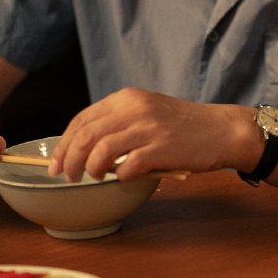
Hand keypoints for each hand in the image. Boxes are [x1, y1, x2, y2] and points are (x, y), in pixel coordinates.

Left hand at [48, 88, 255, 181]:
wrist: (221, 129)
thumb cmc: (182, 126)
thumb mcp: (147, 111)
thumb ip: (119, 122)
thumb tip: (84, 148)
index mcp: (127, 98)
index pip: (82, 119)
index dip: (64, 144)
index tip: (56, 164)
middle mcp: (134, 109)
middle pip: (86, 135)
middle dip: (70, 160)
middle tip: (68, 177)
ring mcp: (148, 128)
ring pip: (102, 151)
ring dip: (92, 170)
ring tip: (95, 179)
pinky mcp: (162, 148)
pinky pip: (129, 166)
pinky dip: (121, 176)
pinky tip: (124, 179)